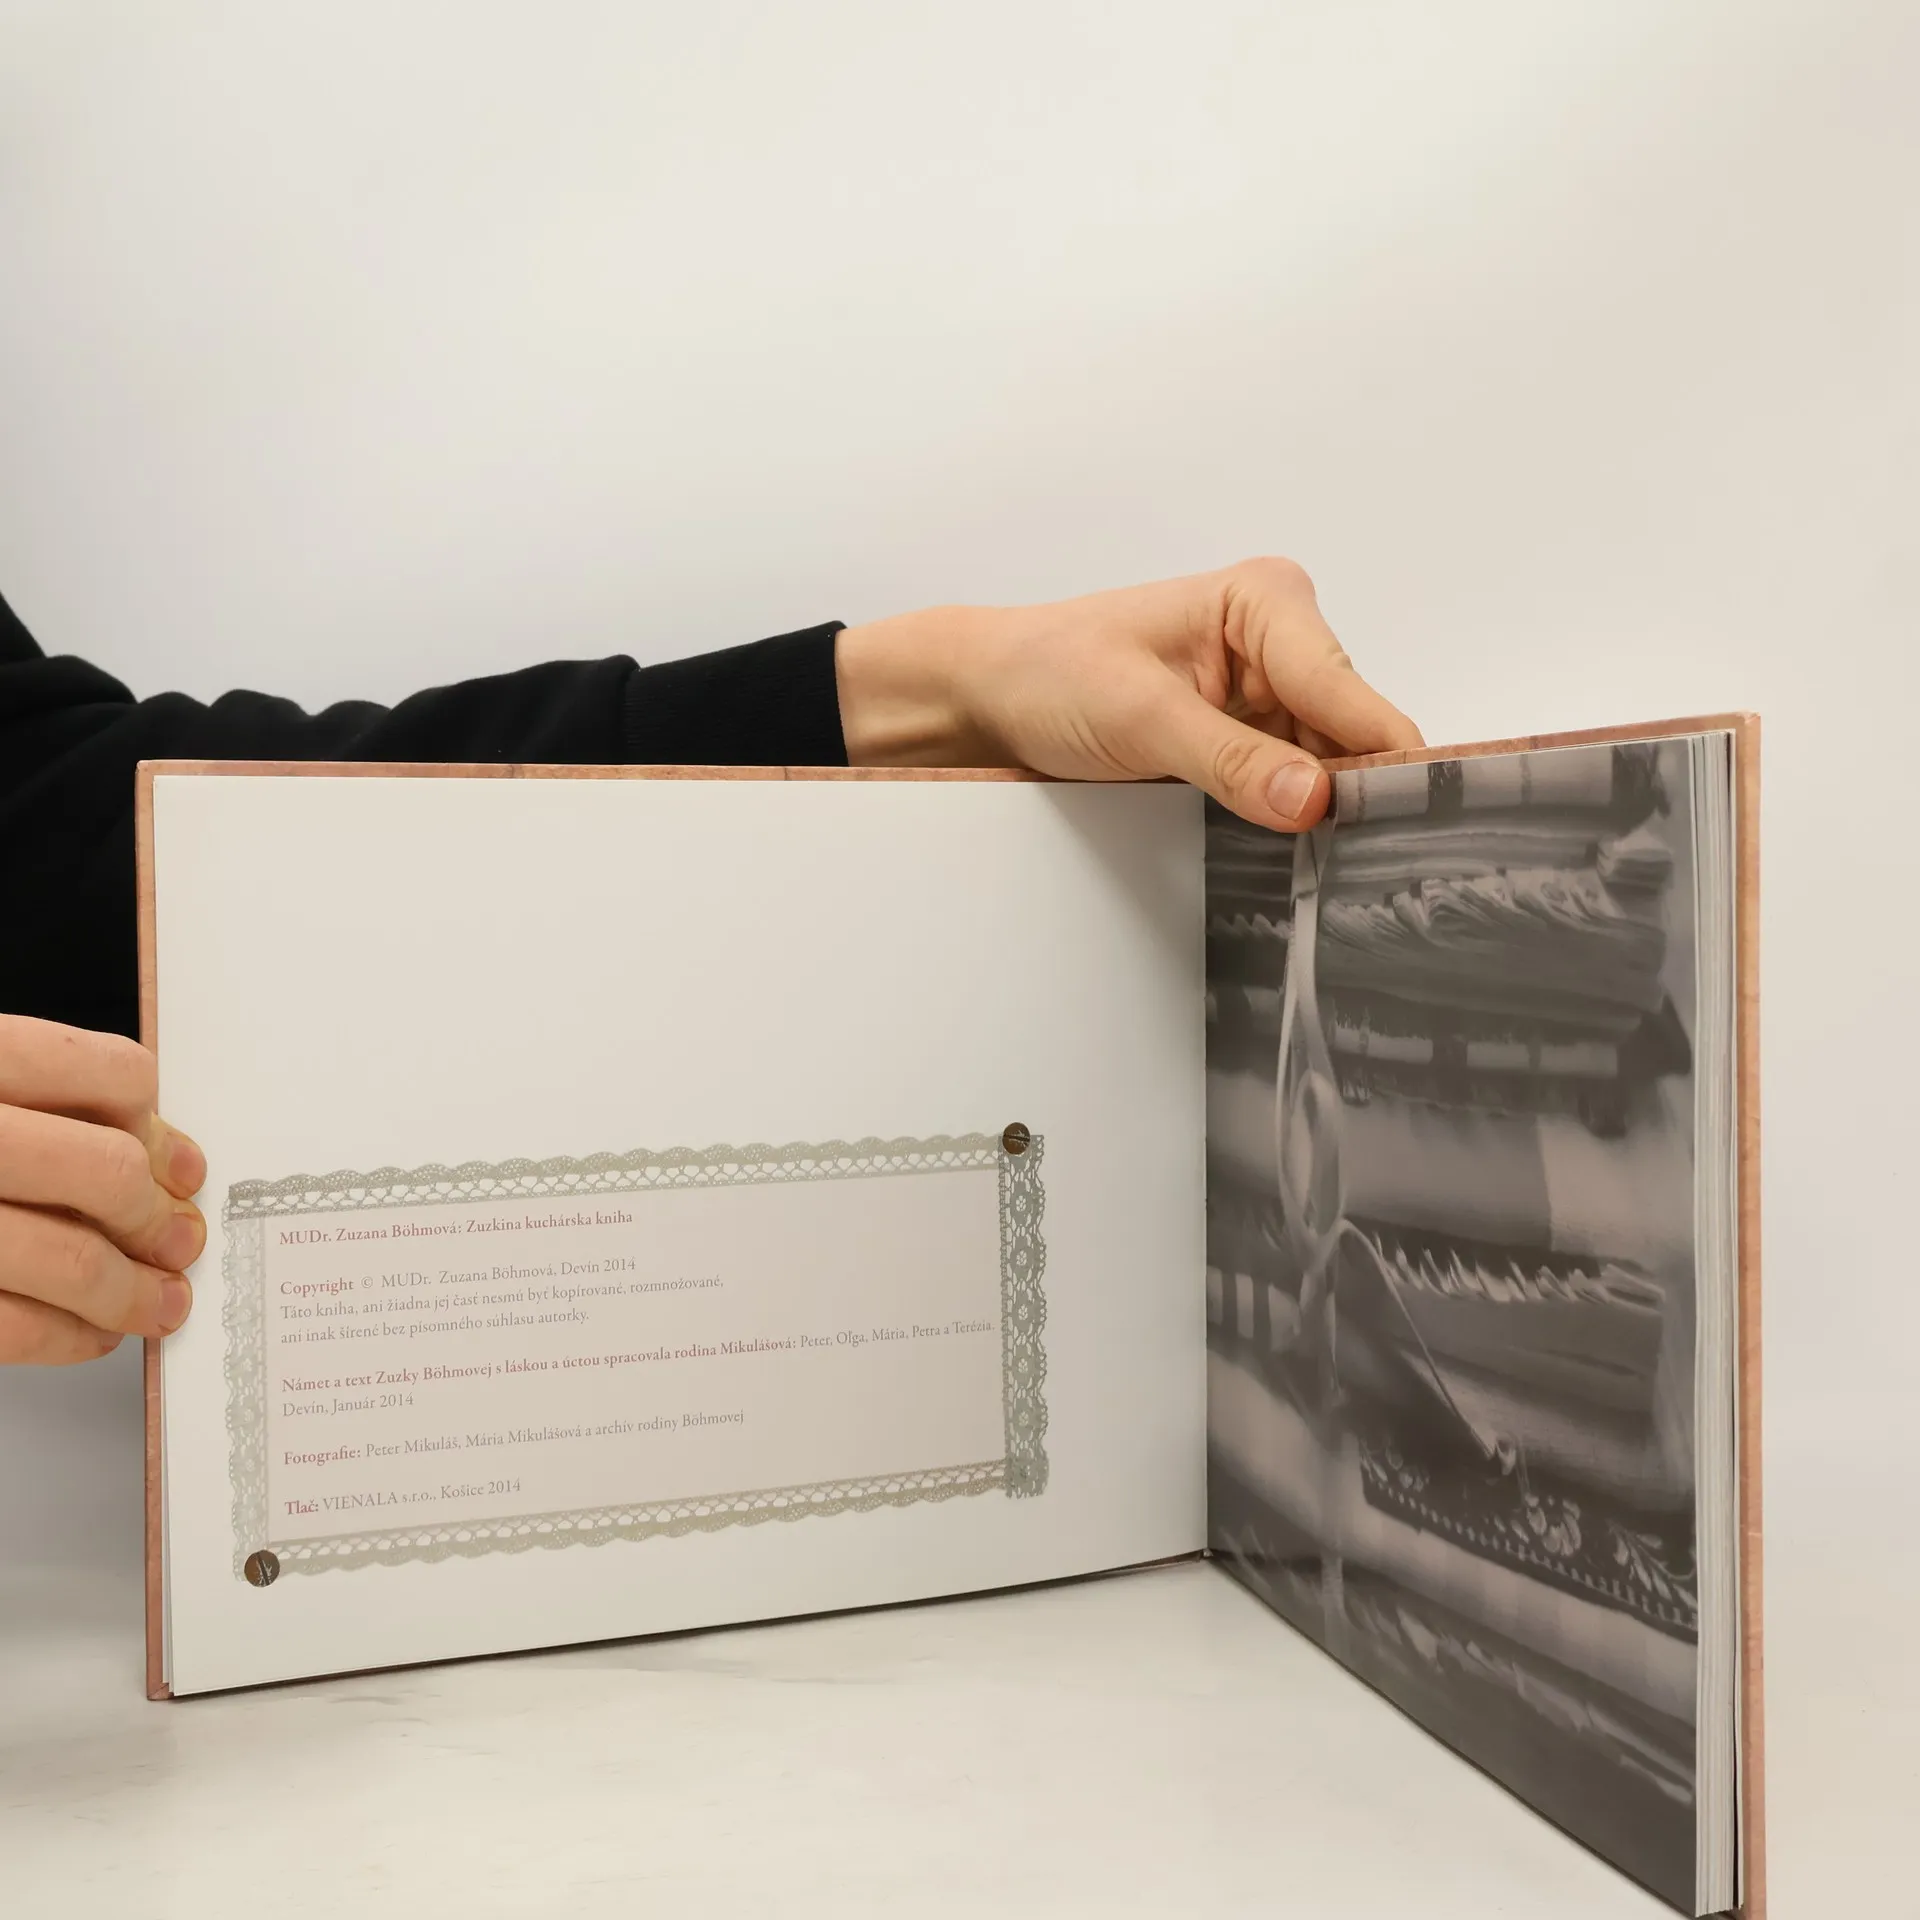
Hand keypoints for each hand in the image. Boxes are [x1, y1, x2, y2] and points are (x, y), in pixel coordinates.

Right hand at [0, 1015, 205, 1364]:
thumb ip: (43, 1103)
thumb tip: (159, 1157)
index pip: (111, 1074)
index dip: (160, 1127)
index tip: (180, 1166)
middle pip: (104, 1171)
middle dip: (158, 1219)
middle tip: (179, 1241)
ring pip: (66, 1258)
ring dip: (130, 1292)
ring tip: (157, 1302)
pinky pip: (11, 1325)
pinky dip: (70, 1336)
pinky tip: (91, 1332)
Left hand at [835, 558, 1422, 827]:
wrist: (991, 696)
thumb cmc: (1050, 672)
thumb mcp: (1138, 716)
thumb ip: (1230, 757)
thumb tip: (1311, 798)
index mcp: (1266, 602)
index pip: (1348, 691)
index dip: (1377, 761)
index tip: (1393, 827)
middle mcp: (1280, 642)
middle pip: (1352, 734)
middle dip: (1347, 796)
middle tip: (1345, 866)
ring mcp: (1267, 695)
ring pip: (1329, 770)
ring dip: (1317, 817)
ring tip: (1306, 866)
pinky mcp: (1247, 739)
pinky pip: (1292, 788)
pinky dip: (1287, 823)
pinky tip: (1278, 854)